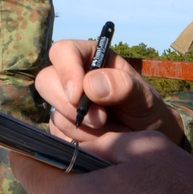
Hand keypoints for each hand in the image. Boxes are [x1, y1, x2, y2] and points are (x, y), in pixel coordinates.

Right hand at [36, 39, 184, 145]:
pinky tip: (98, 140)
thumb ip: (122, 85)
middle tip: (99, 120)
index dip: (66, 71)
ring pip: (54, 113)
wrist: (145, 140)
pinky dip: (78, 142)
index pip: (63, 51)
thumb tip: (91, 84)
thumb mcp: (143, 95)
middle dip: (69, 105)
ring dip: (80, 127)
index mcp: (90, 58)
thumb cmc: (146, 109)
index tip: (78, 96)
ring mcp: (64, 104)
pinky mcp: (62, 128)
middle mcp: (72, 78)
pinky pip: (58, 136)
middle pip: (46, 81)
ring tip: (107, 129)